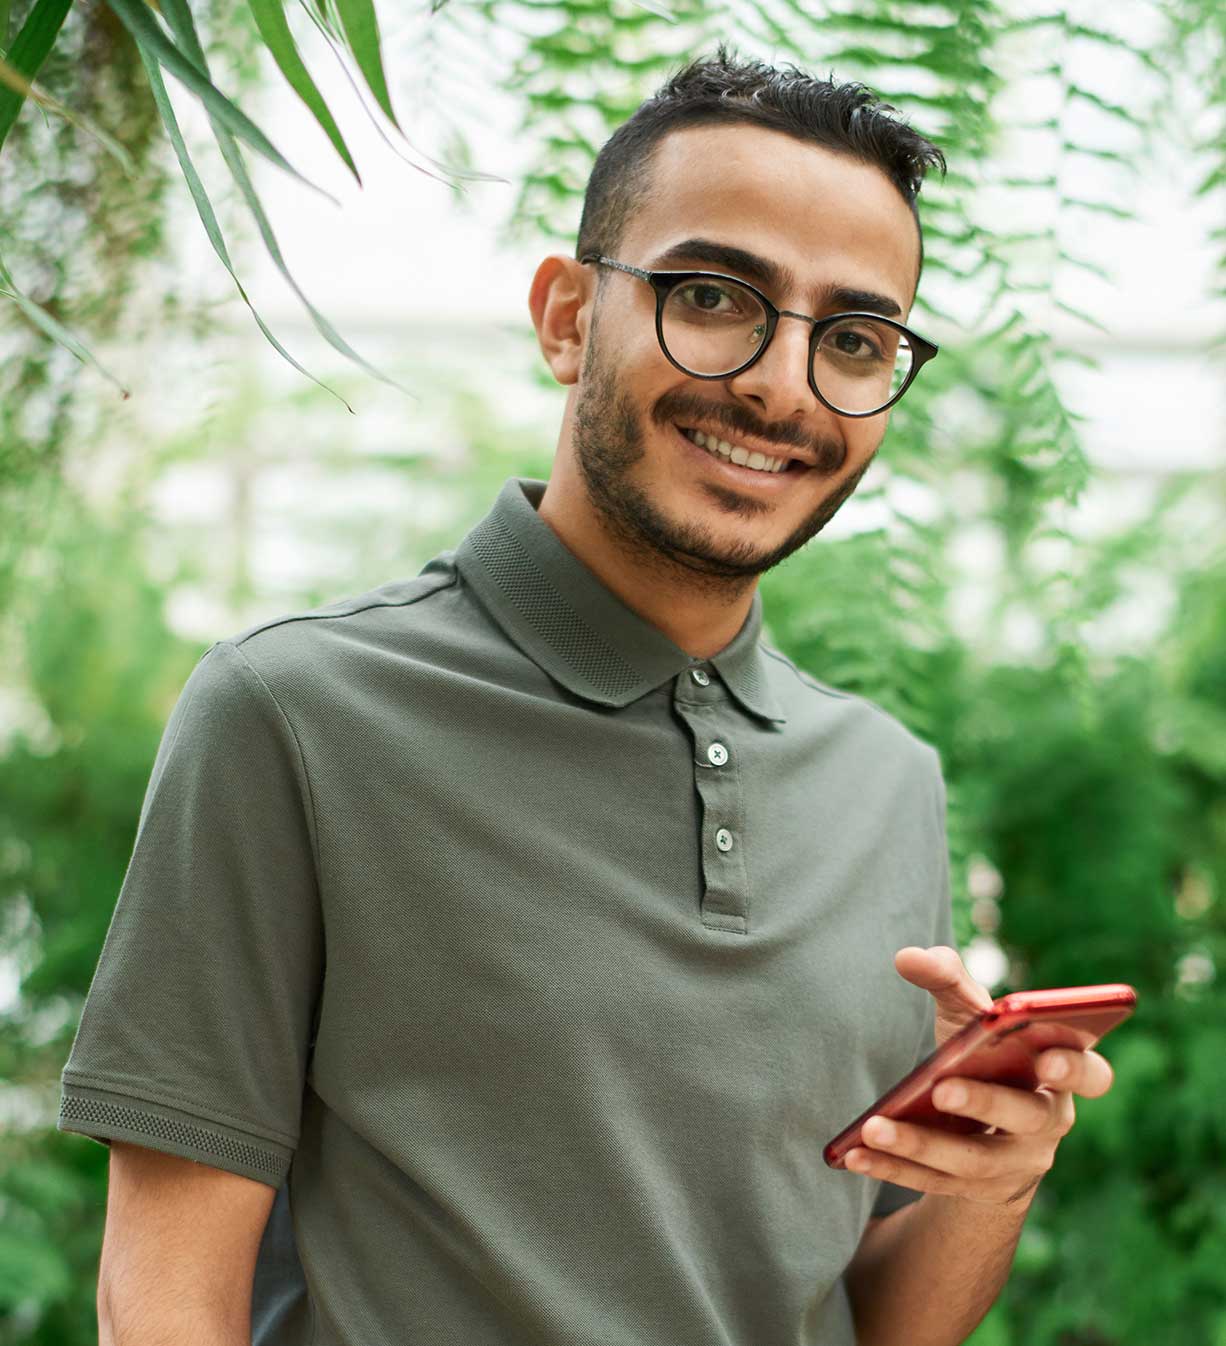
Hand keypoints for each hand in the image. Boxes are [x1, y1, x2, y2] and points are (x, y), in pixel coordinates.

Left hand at [842, 946, 1115, 1206]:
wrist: (986, 1123)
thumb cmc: (986, 1052)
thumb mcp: (971, 1014)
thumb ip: (948, 979)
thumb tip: (908, 957)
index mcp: (1059, 1072)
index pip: (1090, 1074)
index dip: (1075, 1068)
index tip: (1047, 1058)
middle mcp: (1048, 1121)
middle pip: (1027, 1118)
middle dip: (986, 1103)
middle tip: (942, 1088)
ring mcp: (1016, 1162)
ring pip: (974, 1160)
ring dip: (921, 1144)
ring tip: (874, 1128)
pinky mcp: (979, 1189)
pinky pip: (935, 1183)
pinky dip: (893, 1168)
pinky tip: (854, 1155)